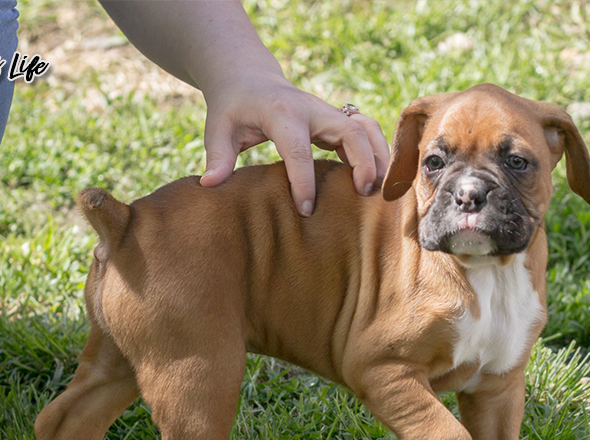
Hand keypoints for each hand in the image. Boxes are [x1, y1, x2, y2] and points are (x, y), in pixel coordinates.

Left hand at [199, 71, 389, 215]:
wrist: (248, 79)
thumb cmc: (232, 108)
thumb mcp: (218, 129)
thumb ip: (217, 156)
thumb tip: (209, 185)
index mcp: (282, 113)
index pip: (298, 150)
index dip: (304, 182)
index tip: (306, 210)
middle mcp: (312, 109)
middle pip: (350, 132)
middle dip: (362, 162)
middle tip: (363, 195)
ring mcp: (328, 113)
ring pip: (366, 128)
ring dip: (378, 156)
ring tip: (380, 190)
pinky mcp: (336, 120)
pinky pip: (366, 132)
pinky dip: (377, 153)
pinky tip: (378, 181)